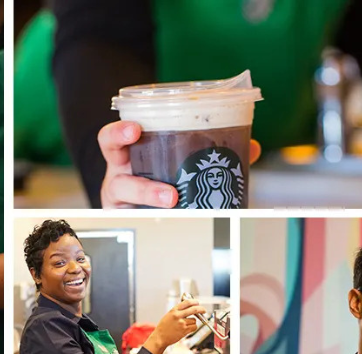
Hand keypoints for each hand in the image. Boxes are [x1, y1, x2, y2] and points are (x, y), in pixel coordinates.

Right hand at [98, 120, 260, 208]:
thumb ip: (214, 154)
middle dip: (120, 141)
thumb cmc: (163, 184)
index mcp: (133, 151)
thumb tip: (252, 147)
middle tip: (137, 137)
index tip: (136, 127)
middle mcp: (122, 169)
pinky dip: (153, 215)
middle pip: (109, 148)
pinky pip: (135, 215)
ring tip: (172, 197)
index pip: (116, 134)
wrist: (149, 216)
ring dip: (147, 191)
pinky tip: (170, 218)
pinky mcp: (128, 217)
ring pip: (122, 188)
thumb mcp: (182, 166)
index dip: (120, 129)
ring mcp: (122, 194)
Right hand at [142, 299, 205, 353]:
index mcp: (173, 310)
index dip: (194, 301)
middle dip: (201, 309)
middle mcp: (178, 316)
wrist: (160, 337)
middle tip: (204, 310)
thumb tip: (189, 307)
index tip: (197, 302)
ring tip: (185, 325)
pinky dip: (193, 328)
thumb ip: (178, 311)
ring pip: (194, 320)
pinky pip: (194, 327)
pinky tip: (187, 329)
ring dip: (193, 322)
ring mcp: (181, 323)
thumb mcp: (169, 315)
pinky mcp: (184, 330)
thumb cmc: (164, 327)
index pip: (187, 302)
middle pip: (194, 309)